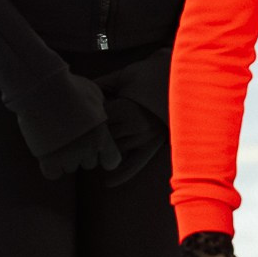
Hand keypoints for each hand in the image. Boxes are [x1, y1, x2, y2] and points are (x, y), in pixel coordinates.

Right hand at [16, 74, 123, 178]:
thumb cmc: (68, 86)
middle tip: (70, 134)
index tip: (96, 148)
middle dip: (82, 152)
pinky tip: (48, 151)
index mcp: (102, 134)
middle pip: (88, 163)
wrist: (42, 87)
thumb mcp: (94, 94)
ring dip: (65, 158)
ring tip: (56, 137)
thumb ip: (101, 110)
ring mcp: (68, 156)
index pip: (112, 161)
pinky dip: (50, 166)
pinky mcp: (48, 159)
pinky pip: (53, 173)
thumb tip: (102, 114)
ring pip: (70, 167)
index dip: (104, 156)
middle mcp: (87, 148)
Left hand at [96, 48, 170, 185]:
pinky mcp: (152, 145)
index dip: (89, 120)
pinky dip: (122, 174)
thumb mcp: (122, 77)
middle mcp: (135, 126)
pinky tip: (108, 182)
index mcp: (124, 109)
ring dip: (103, 150)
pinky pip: (135, 164)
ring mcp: (143, 137)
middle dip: (94, 135)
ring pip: (114, 149)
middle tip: (85, 135)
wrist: (174, 78)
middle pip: (103, 137)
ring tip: (91, 148)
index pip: (97, 123)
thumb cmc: (147, 75)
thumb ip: (103, 83)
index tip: (83, 119)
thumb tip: (84, 86)